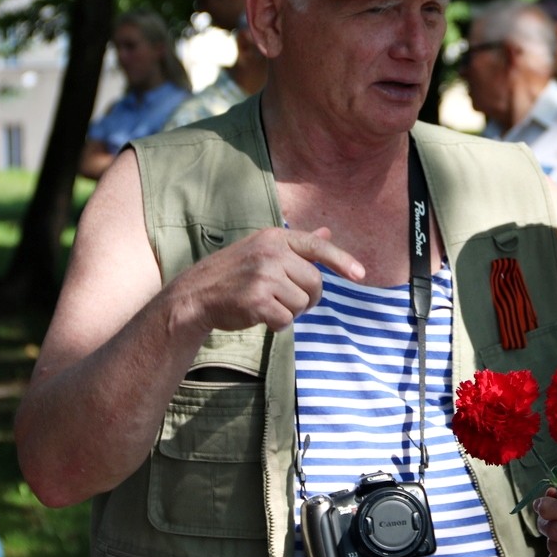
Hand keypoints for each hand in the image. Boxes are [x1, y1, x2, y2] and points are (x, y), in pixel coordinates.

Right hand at [172, 226, 364, 333]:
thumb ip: (298, 245)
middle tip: (287, 301)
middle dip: (307, 298)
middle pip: (314, 283)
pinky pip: (286, 319)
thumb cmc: (235, 273)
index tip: (360, 275)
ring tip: (267, 305)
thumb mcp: (264, 250)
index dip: (341, 261)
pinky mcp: (256, 300)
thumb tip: (327, 233)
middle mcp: (271, 253)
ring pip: (302, 303)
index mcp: (275, 238)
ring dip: (289, 311)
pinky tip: (260, 316)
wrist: (196, 295)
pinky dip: (277, 324)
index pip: (316, 247)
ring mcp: (263, 276)